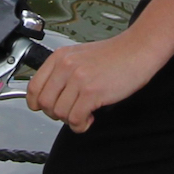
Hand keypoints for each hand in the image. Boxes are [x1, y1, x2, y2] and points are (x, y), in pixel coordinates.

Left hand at [23, 34, 160, 133]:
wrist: (139, 49)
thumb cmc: (115, 55)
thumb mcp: (81, 57)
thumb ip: (63, 73)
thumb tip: (51, 96)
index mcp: (60, 57)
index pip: (34, 87)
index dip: (36, 103)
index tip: (45, 108)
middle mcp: (66, 66)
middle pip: (44, 103)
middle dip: (56, 114)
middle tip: (71, 111)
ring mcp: (78, 79)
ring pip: (60, 113)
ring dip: (71, 120)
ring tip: (84, 113)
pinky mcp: (92, 91)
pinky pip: (75, 119)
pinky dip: (81, 124)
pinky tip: (91, 117)